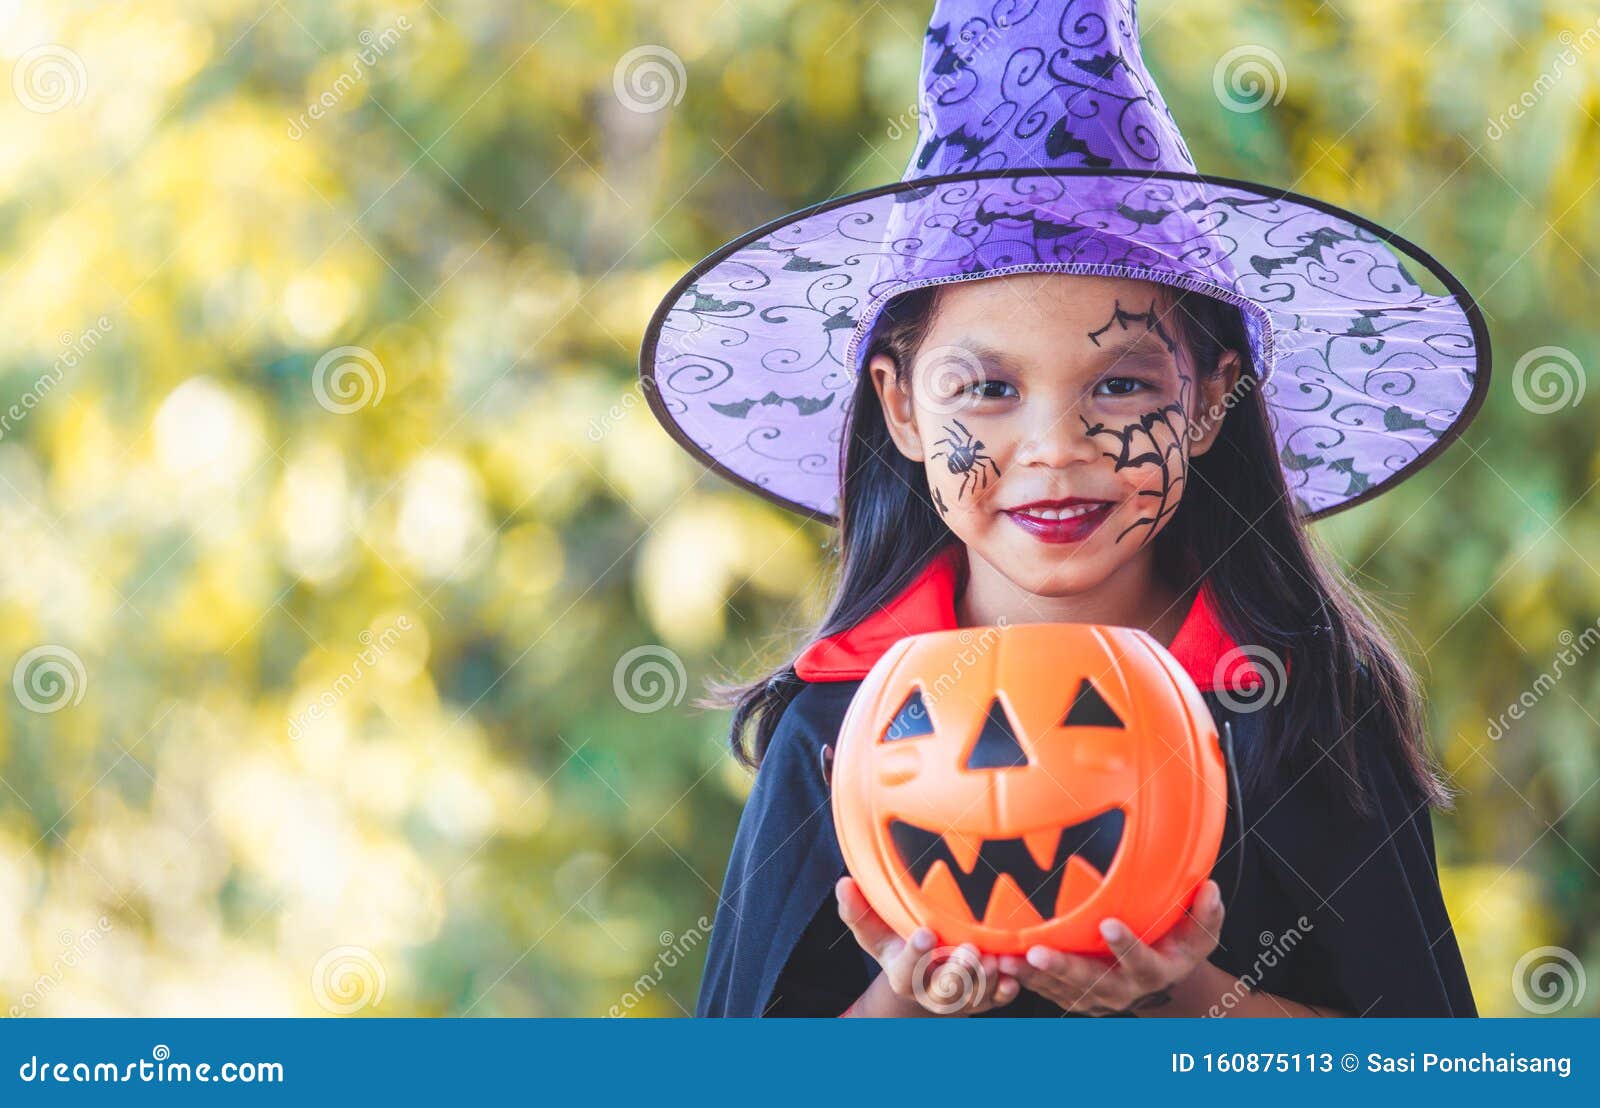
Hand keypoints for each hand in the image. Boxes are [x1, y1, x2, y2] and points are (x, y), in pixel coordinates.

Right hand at [835, 876, 1018, 1015]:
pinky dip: (1006, 989)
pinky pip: (997, 999)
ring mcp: (959, 999)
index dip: (915, 955)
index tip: (926, 933)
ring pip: (973, 997)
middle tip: (968, 951)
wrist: (925, 974)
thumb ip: (858, 911)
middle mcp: (930, 992)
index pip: (905, 970)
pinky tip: (1014, 975)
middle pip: (942, 993)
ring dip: (985, 980)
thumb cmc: (898, 942)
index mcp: (903, 974)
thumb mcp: (875, 931)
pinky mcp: (984, 999)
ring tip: (994, 959)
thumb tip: (843, 884)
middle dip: (957, 974)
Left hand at [998, 880, 1224, 1015]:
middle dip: (1064, 968)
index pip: (1142, 962)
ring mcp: (1096, 998)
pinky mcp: (1073, 998)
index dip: (1126, 946)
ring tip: (1006, 959)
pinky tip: (997, 961)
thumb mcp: (1199, 934)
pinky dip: (1022, 978)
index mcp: (1153, 970)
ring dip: (1033, 975)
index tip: (1108, 923)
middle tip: (1037, 951)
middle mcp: (1123, 989)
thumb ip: (1205, 914)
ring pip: (1061, 990)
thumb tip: (1211, 887)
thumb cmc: (1177, 945)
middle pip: (1092, 983)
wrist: (1160, 983)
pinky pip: (1046, 991)